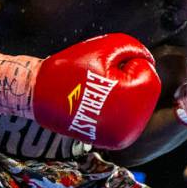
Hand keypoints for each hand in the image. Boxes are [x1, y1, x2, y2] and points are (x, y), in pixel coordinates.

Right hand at [0, 33, 160, 149]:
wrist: (38, 94)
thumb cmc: (72, 67)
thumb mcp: (106, 47)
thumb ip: (134, 49)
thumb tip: (149, 62)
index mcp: (134, 98)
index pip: (147, 72)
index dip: (126, 64)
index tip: (103, 69)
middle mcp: (133, 124)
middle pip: (145, 90)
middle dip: (127, 79)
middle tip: (99, 81)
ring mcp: (124, 136)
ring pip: (137, 103)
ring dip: (124, 94)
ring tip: (98, 93)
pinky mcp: (116, 141)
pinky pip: (127, 116)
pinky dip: (118, 107)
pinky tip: (99, 104)